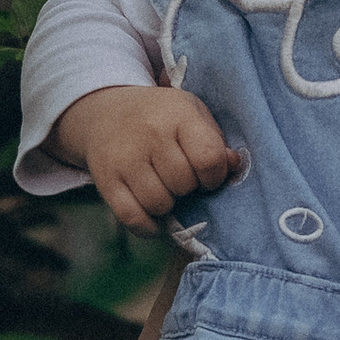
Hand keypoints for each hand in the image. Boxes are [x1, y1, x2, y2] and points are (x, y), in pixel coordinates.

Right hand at [49, 84, 240, 232]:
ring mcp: (125, 158)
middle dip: (189, 188)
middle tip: (181, 179)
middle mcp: (150, 134)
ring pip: (158, 204)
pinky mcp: (106, 180)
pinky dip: (148, 227)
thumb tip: (234, 167)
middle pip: (183, 184)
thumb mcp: (193, 115)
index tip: (208, 175)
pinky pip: (132, 217)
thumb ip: (216, 142)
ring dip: (168, 205)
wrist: (106, 112)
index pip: (209, 158)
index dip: (214, 176)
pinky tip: (155, 218)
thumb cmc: (162, 118)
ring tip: (166, 191)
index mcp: (179, 116)